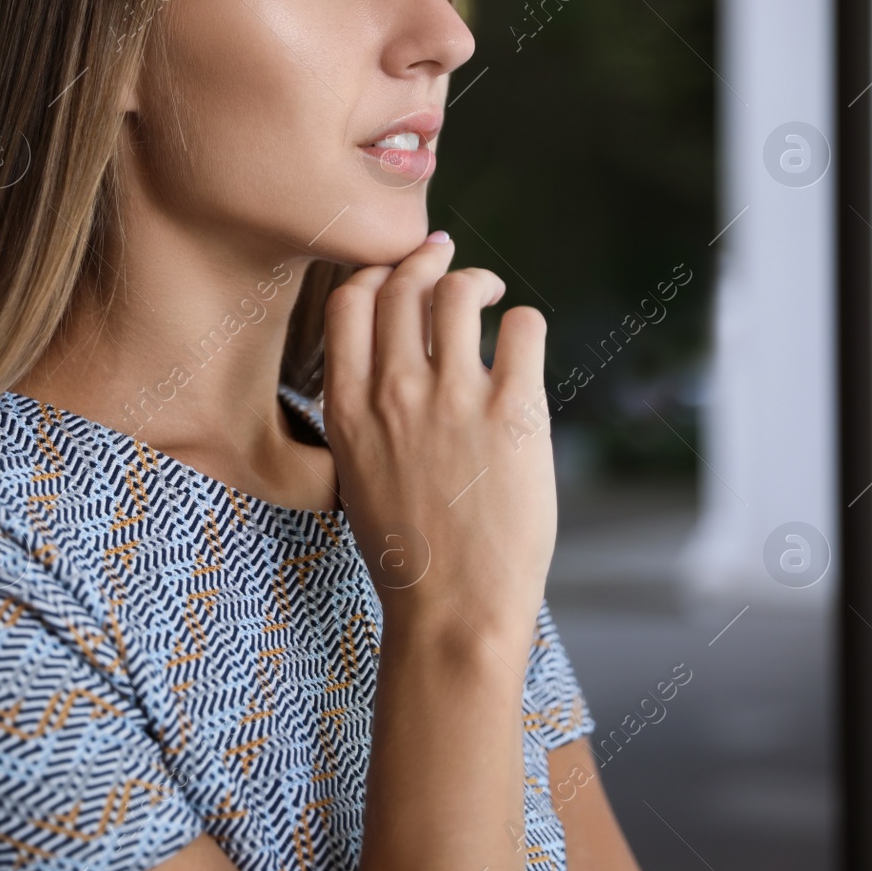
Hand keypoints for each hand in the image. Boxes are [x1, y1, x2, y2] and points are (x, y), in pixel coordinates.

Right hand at [322, 232, 555, 652]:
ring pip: (458, 292)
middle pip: (402, 283)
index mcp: (347, 409)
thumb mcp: (356, 473)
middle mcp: (393, 393)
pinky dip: (524, 323)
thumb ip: (364, 411)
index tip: (396, 276)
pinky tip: (522, 344)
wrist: (453, 610)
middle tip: (448, 265)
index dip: (374, 275)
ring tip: (488, 295)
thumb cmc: (406, 552)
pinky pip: (524, 328)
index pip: (348, 302)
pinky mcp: (514, 413)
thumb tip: (395, 360)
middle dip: (426, 260)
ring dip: (476, 282)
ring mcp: (454, 399)